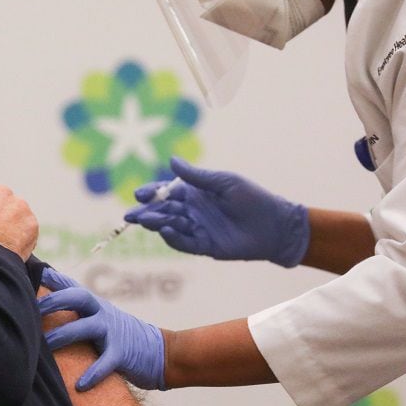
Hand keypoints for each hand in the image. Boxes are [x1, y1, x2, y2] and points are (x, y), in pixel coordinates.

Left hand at [38, 268, 164, 391]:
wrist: (159, 352)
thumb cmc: (120, 335)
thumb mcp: (100, 316)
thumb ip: (77, 310)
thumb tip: (47, 298)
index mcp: (95, 305)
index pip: (72, 286)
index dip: (54, 279)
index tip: (35, 272)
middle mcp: (103, 313)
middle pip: (78, 297)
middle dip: (55, 301)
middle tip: (32, 309)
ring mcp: (113, 332)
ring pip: (86, 327)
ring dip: (63, 335)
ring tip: (44, 346)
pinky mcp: (122, 354)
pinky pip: (105, 362)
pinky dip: (93, 374)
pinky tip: (80, 385)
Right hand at [125, 157, 308, 266]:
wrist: (275, 224)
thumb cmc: (252, 198)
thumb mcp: (224, 182)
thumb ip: (197, 176)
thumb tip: (171, 160)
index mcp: (195, 193)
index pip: (166, 192)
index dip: (152, 193)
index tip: (139, 193)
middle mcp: (193, 211)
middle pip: (163, 211)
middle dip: (146, 212)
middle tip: (130, 215)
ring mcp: (197, 229)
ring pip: (170, 226)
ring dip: (156, 223)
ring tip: (144, 220)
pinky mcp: (205, 246)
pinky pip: (184, 243)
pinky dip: (173, 237)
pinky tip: (166, 230)